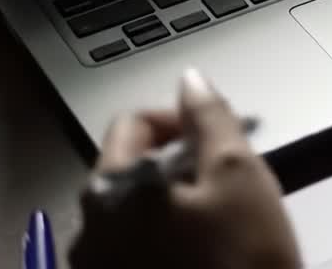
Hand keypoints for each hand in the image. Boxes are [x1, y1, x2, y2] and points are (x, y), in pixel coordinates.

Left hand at [69, 69, 301, 268]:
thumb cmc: (242, 261)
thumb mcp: (241, 174)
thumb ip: (212, 118)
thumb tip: (192, 81)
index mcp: (114, 190)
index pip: (131, 124)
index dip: (179, 118)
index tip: (217, 134)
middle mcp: (90, 231)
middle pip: (129, 171)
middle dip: (179, 166)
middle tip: (228, 181)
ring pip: (133, 216)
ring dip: (174, 206)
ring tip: (223, 223)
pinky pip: (135, 253)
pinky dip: (167, 242)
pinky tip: (208, 256)